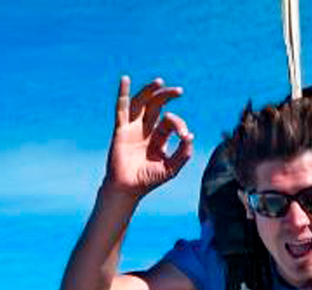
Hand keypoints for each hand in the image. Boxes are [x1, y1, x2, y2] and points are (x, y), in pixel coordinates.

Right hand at [105, 76, 193, 198]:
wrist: (128, 189)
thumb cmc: (148, 180)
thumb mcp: (171, 168)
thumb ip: (183, 154)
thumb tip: (190, 135)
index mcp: (159, 137)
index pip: (170, 122)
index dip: (179, 124)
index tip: (184, 135)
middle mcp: (146, 129)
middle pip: (156, 106)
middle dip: (167, 96)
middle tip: (179, 91)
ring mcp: (133, 128)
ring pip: (141, 103)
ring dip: (150, 91)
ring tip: (159, 81)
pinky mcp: (121, 130)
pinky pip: (121, 109)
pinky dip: (122, 94)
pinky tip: (125, 79)